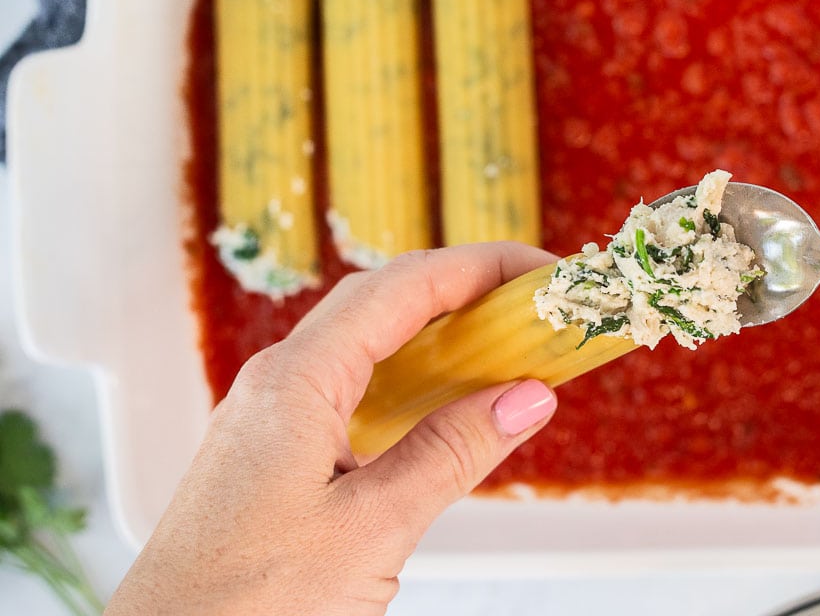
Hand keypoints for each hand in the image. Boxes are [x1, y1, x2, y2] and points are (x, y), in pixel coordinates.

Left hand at [107, 243, 558, 614]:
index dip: (481, 267)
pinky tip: (444, 407)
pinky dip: (411, 383)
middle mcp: (278, 382)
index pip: (403, 287)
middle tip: (537, 307)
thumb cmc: (246, 605)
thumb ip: (452, 454)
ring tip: (507, 348)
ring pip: (368, 345)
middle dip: (467, 291)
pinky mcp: (274, 453)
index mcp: (296, 380)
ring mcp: (272, 416)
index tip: (543, 274)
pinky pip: (353, 388)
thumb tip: (527, 396)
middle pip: (386, 302)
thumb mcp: (371, 529)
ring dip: (441, 336)